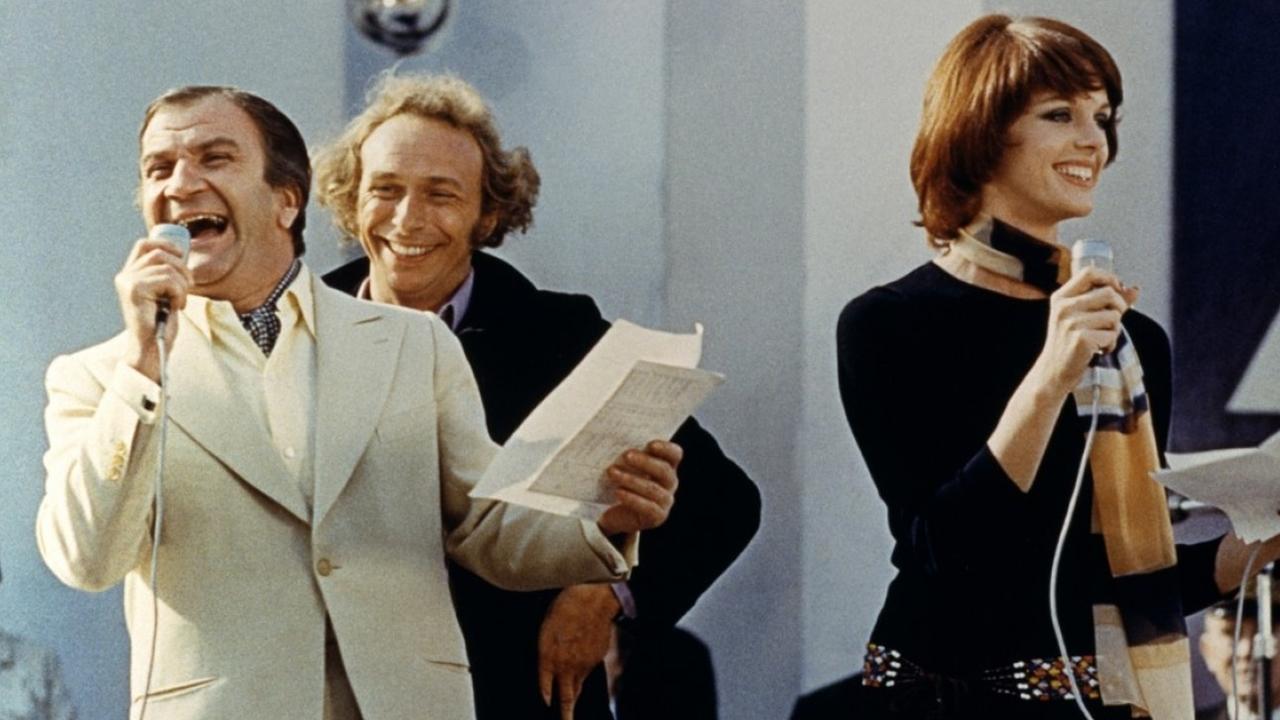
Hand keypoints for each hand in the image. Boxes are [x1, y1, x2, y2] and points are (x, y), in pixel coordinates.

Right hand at [115, 236, 191, 381]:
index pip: (144, 244)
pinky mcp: (134, 289)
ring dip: (182, 285)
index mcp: (130, 274)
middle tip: (187, 287)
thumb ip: (165, 273)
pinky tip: (175, 307)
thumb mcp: (164, 292)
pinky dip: (179, 293)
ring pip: (167, 268)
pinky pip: (168, 280)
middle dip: (181, 268)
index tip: (181, 255)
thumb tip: (182, 252)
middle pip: (159, 253)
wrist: (152, 348)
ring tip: (179, 302)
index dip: (165, 244)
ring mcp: (127, 281)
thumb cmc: (161, 323)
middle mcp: (124, 276)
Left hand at [538, 584, 619, 718]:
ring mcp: (584, 664)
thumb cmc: (565, 609)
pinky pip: (588, 670)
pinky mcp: (597, 658)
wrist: (592, 600)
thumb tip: (547, 665)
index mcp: (548, 658)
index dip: (546, 696)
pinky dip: (584, 670)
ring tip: (572, 704)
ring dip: (574, 693)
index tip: (547, 704)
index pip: (545, 687)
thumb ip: (545, 652)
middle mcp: (567, 666)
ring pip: (578, 685)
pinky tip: (582, 658)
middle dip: (566, 714)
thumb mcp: (545, 630)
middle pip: (567, 697)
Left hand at [597, 440, 681, 535]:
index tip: (650, 444)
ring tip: (611, 472)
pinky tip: (618, 492)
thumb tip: (615, 440)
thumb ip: (629, 455)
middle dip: (645, 462)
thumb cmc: (622, 482)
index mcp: (667, 466)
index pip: (675, 455)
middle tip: (626, 455)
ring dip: (631, 479)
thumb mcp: (626, 467)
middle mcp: (670, 483)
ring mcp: (666, 501)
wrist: (615, 513)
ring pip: (652, 489)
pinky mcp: (658, 517)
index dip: (666, 448)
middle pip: (664, 470)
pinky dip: (632, 498)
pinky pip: (647, 507)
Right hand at [1028, 265, 1138, 395]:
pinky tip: (1098, 350)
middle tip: (1111, 323)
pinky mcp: (1081, 339)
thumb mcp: (1080, 317)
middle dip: (1119, 308)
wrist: (1052, 372)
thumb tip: (1135, 288)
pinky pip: (1112, 334)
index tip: (1116, 290)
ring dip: (1114, 330)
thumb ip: (1106, 302)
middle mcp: (1064, 307)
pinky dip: (1110, 344)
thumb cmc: (1068, 343)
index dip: (1109, 278)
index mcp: (1061, 297)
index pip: (1089, 272)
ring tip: (1100, 339)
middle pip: (1109, 293)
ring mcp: (1071, 323)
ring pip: (1114, 315)